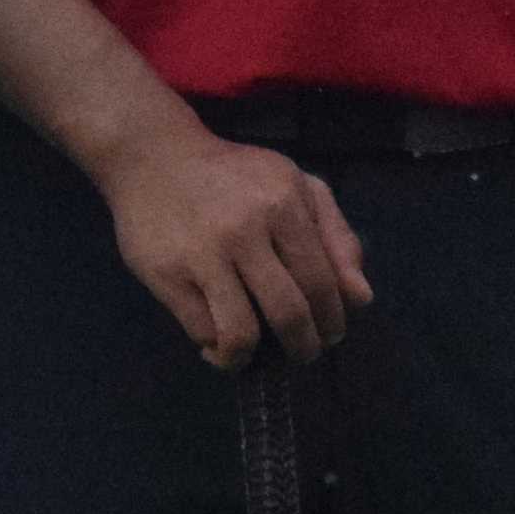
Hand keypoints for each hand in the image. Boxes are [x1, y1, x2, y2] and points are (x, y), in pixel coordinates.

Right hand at [95, 119, 373, 366]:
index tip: (330, 334)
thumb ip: (336, 237)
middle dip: (304, 347)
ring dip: (254, 357)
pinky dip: (216, 346)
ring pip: (241, 333)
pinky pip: (202, 330)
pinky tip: (218, 340)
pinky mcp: (166, 274)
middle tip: (303, 353)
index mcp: (284, 203)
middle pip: (289, 314)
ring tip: (253, 355)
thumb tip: (360, 298)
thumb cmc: (235, 176)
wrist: (154, 155)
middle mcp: (245, 229)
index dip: (332, 320)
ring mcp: (203, 254)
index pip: (323, 282)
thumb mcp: (296, 185)